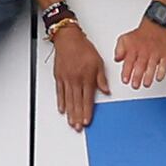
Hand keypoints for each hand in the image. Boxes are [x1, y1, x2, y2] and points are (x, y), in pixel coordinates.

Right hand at [46, 14, 102, 129]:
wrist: (68, 38)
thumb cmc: (84, 48)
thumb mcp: (98, 62)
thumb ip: (101, 78)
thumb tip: (106, 90)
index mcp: (86, 78)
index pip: (87, 99)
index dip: (87, 112)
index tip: (87, 121)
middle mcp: (75, 80)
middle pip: (76, 102)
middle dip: (77, 117)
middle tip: (78, 127)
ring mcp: (66, 79)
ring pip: (68, 100)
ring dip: (70, 113)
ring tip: (71, 122)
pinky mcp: (59, 77)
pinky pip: (60, 92)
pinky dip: (61, 102)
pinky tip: (62, 109)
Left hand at [110, 12, 165, 93]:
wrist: (155, 27)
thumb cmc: (139, 36)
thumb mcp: (124, 39)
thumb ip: (119, 50)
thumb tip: (116, 59)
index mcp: (133, 48)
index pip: (128, 62)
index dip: (126, 72)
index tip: (125, 80)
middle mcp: (144, 51)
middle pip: (140, 65)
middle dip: (137, 77)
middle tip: (135, 85)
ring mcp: (155, 53)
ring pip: (152, 66)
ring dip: (148, 77)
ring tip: (145, 84)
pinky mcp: (164, 55)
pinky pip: (164, 64)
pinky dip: (162, 72)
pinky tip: (158, 78)